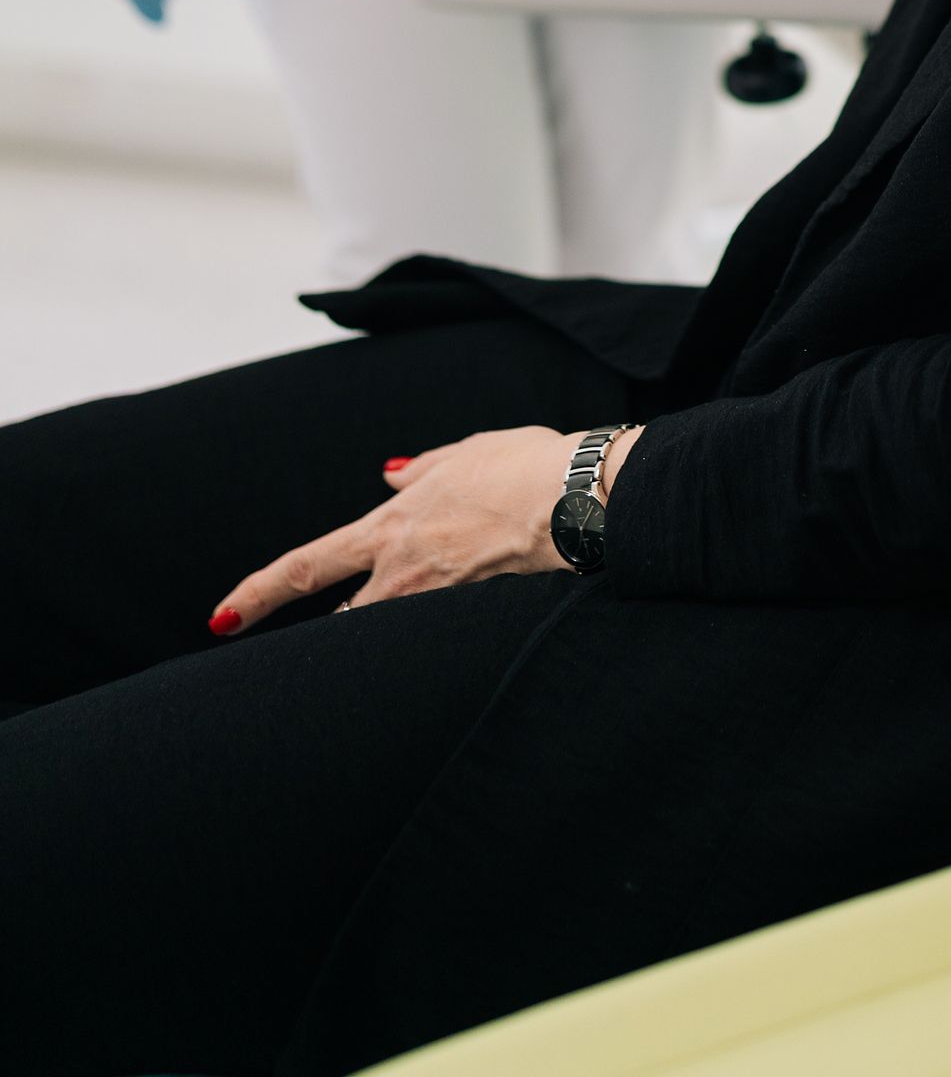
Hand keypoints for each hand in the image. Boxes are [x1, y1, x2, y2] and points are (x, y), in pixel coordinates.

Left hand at [205, 424, 638, 632]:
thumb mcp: (464, 452)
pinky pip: (433, 635)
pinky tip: (442, 634)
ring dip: (376, 633)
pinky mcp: (472, 615)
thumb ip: (420, 469)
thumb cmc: (525, 464)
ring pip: (385, 631)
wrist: (576, 497)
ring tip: (384, 630)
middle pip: (344, 617)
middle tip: (307, 650)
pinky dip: (427, 635)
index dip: (259, 592)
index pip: (307, 565)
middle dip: (323, 634)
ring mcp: (438, 598)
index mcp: (392, 524)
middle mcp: (404, 568)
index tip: (223, 616)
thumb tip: (389, 473)